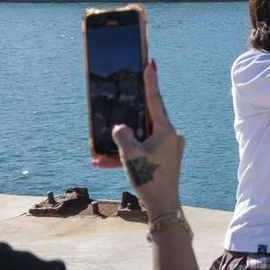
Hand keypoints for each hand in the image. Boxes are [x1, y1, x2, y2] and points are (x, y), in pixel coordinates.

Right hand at [109, 61, 183, 203]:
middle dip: (126, 120)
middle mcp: (170, 137)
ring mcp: (168, 149)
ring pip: (139, 140)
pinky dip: (125, 158)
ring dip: (120, 146)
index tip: (150, 63)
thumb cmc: (150, 179)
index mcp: (166, 131)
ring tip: (98, 155)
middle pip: (144, 120)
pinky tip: (102, 164)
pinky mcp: (163, 160)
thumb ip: (122, 135)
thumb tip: (119, 128)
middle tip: (122, 97)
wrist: (163, 206)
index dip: (151, 81)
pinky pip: (140, 153)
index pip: (155, 100)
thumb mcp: (130, 154)